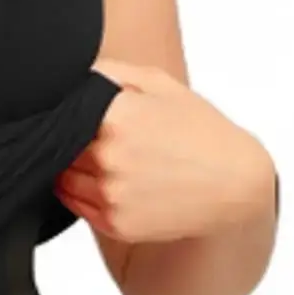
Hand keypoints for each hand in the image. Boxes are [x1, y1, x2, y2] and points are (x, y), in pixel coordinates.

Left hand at [56, 58, 274, 243]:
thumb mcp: (160, 84)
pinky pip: (76, 207)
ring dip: (71, 169)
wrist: (234, 183)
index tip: (72, 116)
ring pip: (62, 178)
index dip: (63, 115)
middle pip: (58, 148)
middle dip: (67, 142)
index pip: (60, 115)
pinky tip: (108, 182)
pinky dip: (81, 194)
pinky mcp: (116, 223)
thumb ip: (110, 71)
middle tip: (92, 138)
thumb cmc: (200, 130)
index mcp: (115, 116)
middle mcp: (108, 156)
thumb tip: (75, 73)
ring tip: (104, 160)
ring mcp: (111, 193)